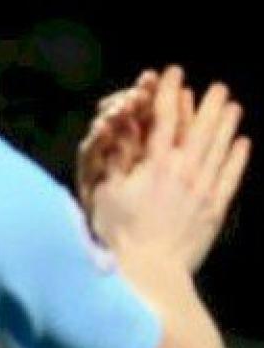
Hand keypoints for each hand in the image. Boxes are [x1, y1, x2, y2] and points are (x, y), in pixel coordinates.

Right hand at [90, 67, 249, 271]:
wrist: (149, 272)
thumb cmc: (118, 233)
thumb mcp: (105, 191)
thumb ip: (116, 157)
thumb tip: (123, 127)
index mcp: (155, 164)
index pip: (165, 120)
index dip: (169, 94)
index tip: (174, 75)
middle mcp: (184, 171)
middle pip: (200, 130)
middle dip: (208, 105)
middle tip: (218, 87)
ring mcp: (203, 190)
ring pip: (219, 149)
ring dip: (227, 125)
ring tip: (234, 106)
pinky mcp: (214, 210)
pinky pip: (230, 178)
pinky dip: (237, 159)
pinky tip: (243, 144)